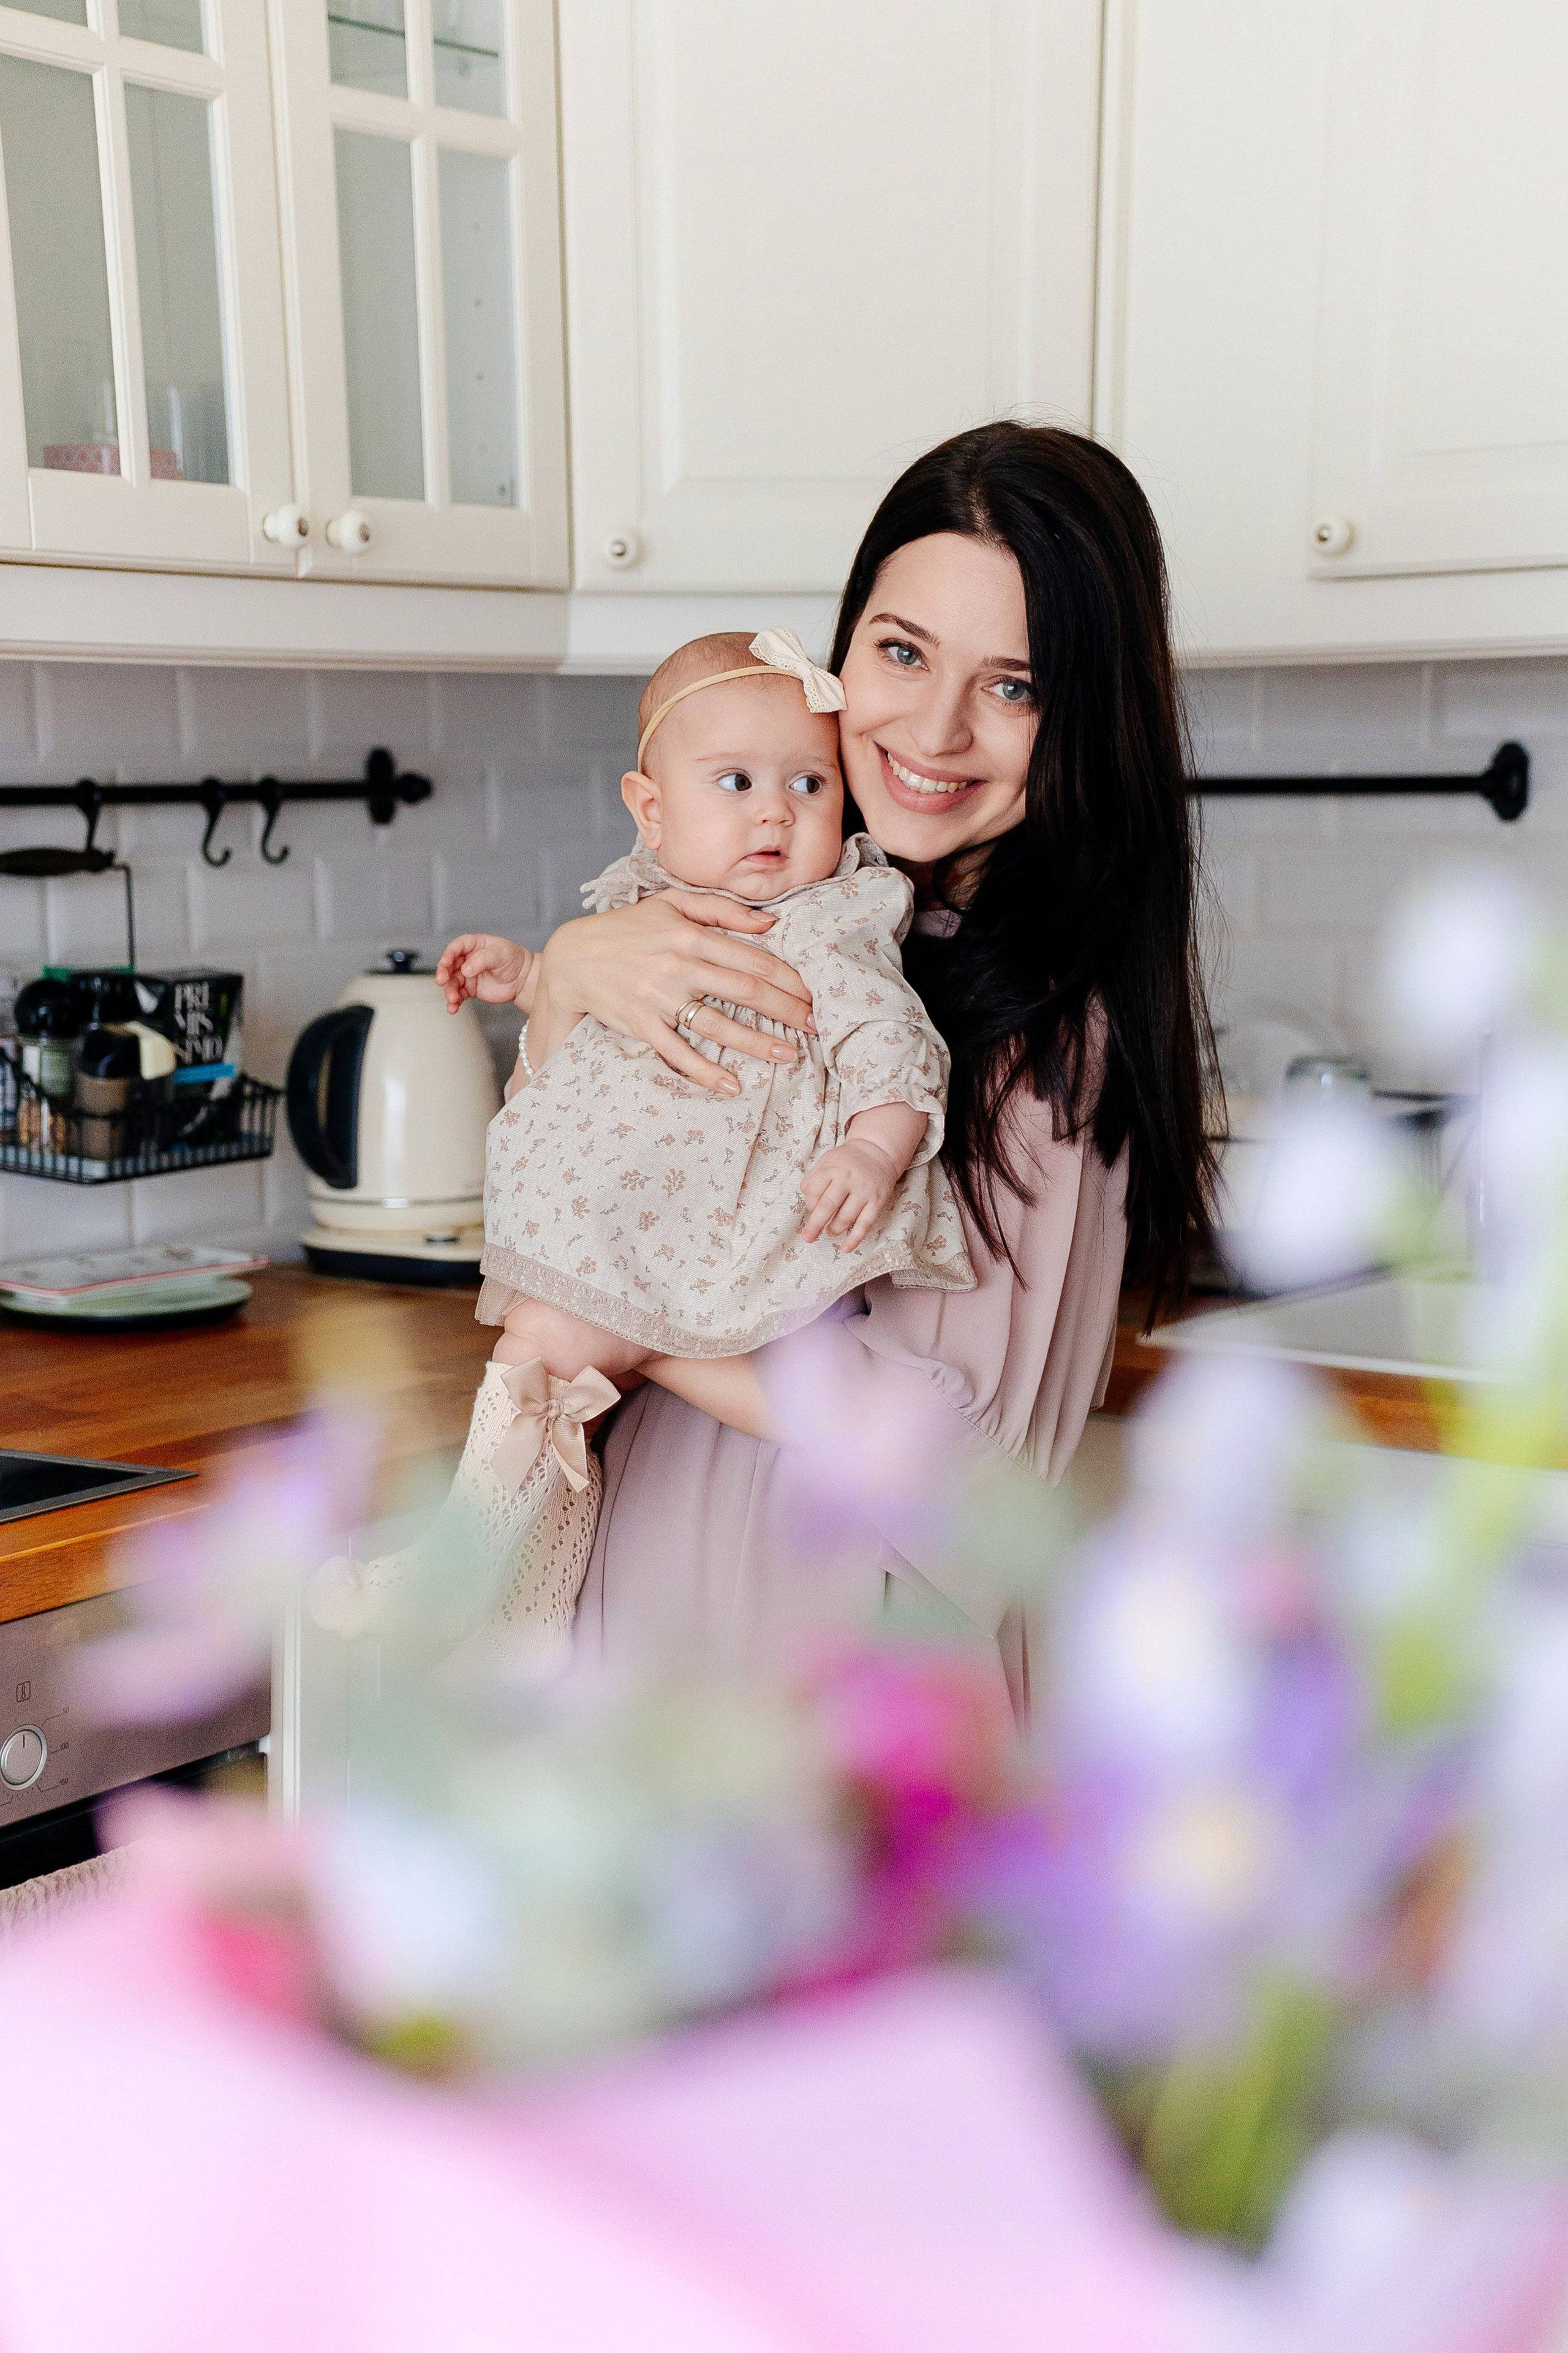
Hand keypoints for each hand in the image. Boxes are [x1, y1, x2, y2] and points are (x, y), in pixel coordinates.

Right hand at [436, 934, 531, 1013]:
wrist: (524, 979)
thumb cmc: (514, 960)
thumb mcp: (500, 954)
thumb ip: (482, 960)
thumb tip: (465, 969)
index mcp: (474, 944)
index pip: (456, 947)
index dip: (448, 954)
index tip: (445, 963)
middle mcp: (467, 959)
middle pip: (449, 965)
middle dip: (443, 973)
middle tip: (442, 981)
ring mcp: (468, 975)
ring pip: (452, 982)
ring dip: (449, 991)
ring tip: (452, 999)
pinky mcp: (470, 989)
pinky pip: (459, 995)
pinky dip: (454, 1002)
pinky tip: (452, 1008)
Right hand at [538, 891, 814, 1098]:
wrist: (574, 956)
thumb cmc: (627, 928)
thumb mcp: (672, 904)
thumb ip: (722, 909)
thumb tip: (769, 922)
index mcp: (692, 935)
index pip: (753, 959)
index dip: (789, 978)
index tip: (813, 994)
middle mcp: (680, 966)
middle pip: (746, 991)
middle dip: (787, 1010)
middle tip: (815, 1026)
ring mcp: (660, 998)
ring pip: (719, 1025)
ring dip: (757, 1042)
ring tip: (789, 1056)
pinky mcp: (642, 1025)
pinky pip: (679, 1053)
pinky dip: (706, 1071)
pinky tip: (733, 1084)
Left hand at [800, 1137, 899, 1250]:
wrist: (878, 1152)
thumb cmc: (846, 1161)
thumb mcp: (826, 1161)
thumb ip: (813, 1179)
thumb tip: (808, 1204)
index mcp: (832, 1168)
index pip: (813, 1190)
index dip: (809, 1203)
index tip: (812, 1207)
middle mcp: (848, 1179)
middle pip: (828, 1206)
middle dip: (815, 1225)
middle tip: (808, 1237)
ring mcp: (864, 1191)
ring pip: (846, 1217)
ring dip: (834, 1229)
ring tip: (829, 1231)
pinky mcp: (877, 1201)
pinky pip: (865, 1224)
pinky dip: (854, 1239)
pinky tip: (845, 1248)